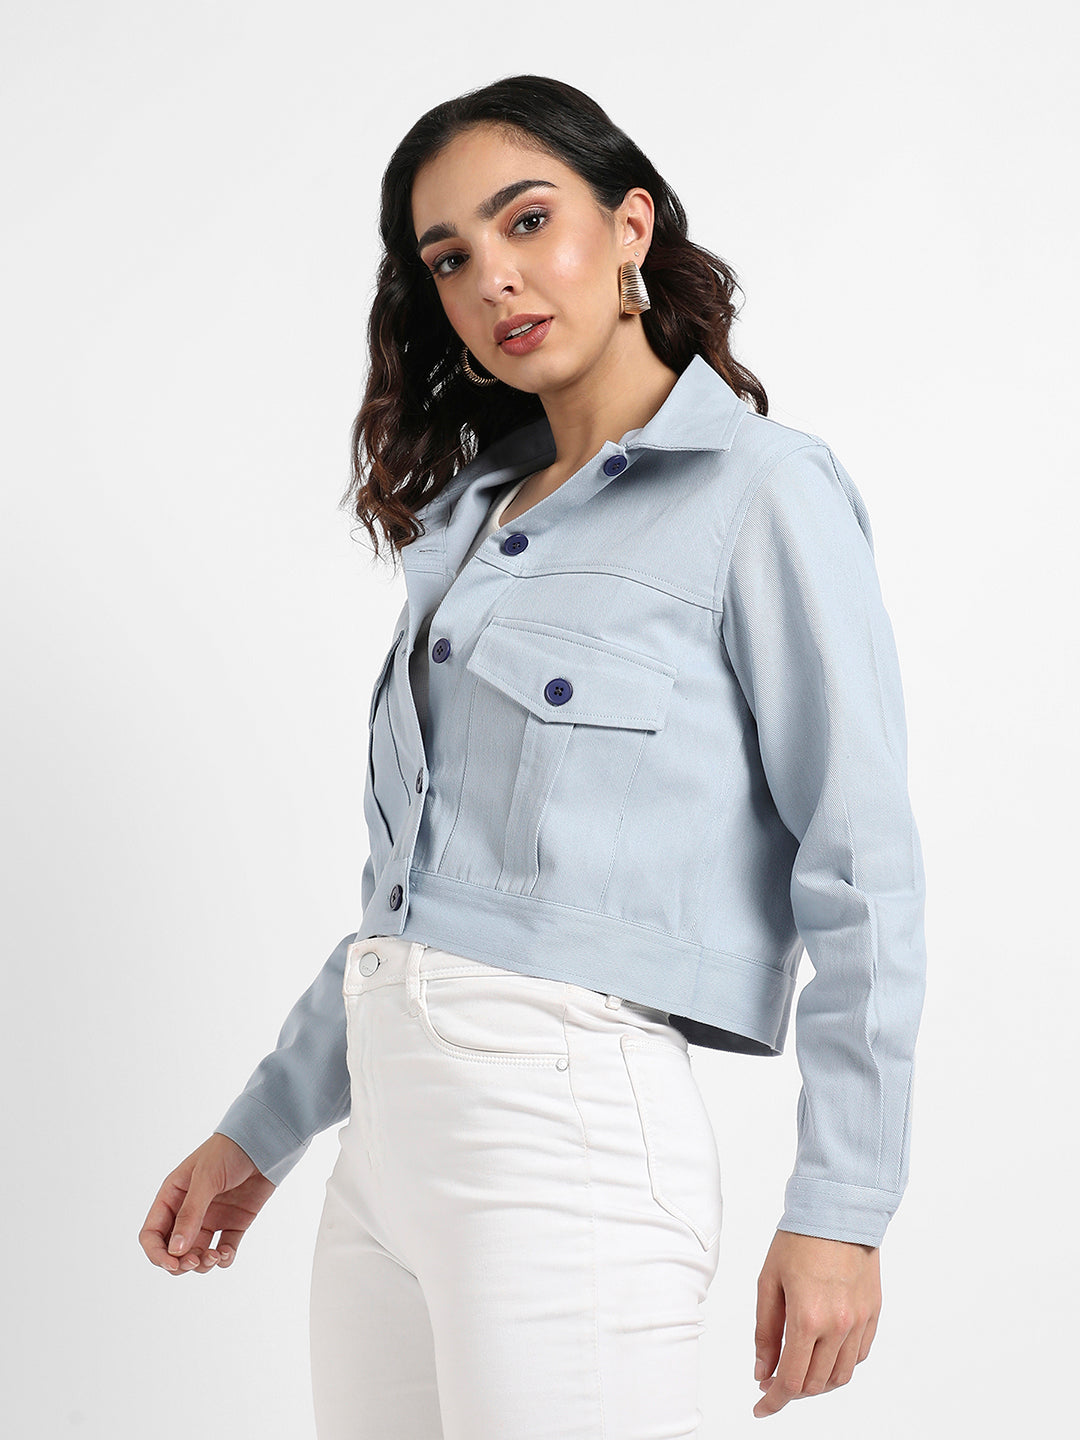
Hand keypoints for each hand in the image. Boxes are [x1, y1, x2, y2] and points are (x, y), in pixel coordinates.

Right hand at [139, 1132, 275, 1275]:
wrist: (264, 1142)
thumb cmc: (228, 1151)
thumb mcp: (205, 1179)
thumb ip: (190, 1214)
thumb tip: (175, 1251)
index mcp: (172, 1197)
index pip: (152, 1235)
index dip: (157, 1254)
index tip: (173, 1264)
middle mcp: (188, 1211)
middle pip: (173, 1251)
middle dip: (180, 1264)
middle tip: (195, 1262)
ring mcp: (211, 1218)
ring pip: (197, 1255)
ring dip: (203, 1264)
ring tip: (215, 1256)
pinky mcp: (234, 1223)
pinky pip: (223, 1250)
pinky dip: (223, 1258)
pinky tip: (226, 1253)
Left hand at [752, 1229, 879, 1417]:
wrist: (838, 1211)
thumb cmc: (799, 1240)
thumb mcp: (768, 1282)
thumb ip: (765, 1332)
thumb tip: (762, 1371)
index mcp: (807, 1318)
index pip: (791, 1380)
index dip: (774, 1400)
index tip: (761, 1407)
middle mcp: (838, 1326)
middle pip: (816, 1383)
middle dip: (792, 1390)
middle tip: (773, 1380)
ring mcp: (859, 1322)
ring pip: (840, 1376)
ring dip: (817, 1382)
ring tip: (799, 1370)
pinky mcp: (873, 1314)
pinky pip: (858, 1355)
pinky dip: (840, 1364)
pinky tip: (824, 1353)